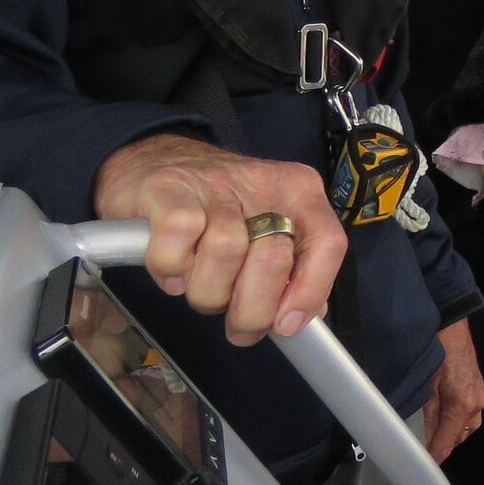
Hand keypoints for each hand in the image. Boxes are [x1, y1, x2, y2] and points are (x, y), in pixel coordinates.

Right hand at [93, 133, 346, 344]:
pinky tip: (172, 269)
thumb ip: (292, 271)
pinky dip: (171, 268)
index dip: (309, 293)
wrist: (155, 160)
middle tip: (232, 319)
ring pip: (225, 253)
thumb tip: (302, 318)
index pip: (328, 244)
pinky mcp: (169, 188)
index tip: (283, 324)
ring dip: (208, 291)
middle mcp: (265, 183)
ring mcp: (217, 183)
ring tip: (198, 286)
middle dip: (251, 309)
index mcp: (301, 193)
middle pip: (274, 260)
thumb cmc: (218, 209)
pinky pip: (178, 240)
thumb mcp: (265, 231)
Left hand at [422, 319, 483, 461]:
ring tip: (433, 433)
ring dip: (451, 434)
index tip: (421, 467)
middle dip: (442, 445)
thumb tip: (424, 440)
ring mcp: (481, 397)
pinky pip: (471, 416)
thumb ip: (428, 416)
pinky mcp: (480, 390)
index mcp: (462, 406)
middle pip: (459, 438)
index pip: (447, 443)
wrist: (452, 326)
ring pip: (467, 428)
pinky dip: (458, 421)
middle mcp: (476, 405)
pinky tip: (445, 417)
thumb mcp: (426, 387)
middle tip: (422, 447)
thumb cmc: (436, 353)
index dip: (433, 457)